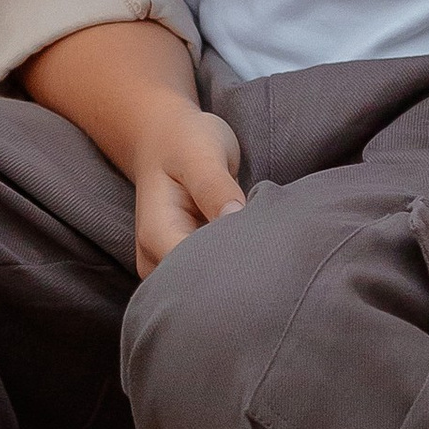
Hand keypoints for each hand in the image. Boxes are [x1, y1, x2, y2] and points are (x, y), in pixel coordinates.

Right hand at [123, 94, 248, 272]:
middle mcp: (156, 262)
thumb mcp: (200, 153)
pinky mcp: (186, 265)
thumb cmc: (183, 141)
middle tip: (273, 251)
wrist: (164, 139)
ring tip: (265, 248)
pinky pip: (213, 277)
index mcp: (156, 238)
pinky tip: (253, 250)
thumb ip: (214, 187)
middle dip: (238, 273)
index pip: (195, 275)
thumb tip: (235, 217)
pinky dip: (234, 265)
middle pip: (202, 289)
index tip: (264, 249)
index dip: (232, 267)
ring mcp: (168, 268)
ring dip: (237, 270)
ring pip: (208, 287)